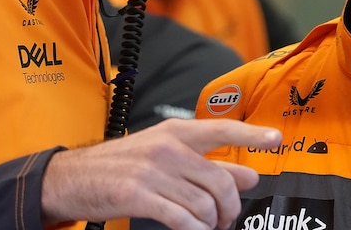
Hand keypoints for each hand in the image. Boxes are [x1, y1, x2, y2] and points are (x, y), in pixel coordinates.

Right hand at [41, 118, 280, 229]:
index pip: (223, 130)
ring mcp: (153, 171)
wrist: (73, 177)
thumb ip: (211, 164)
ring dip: (212, 223)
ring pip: (203, 203)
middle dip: (230, 206)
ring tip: (208, 227)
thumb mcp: (167, 155)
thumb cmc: (124, 164)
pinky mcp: (139, 196)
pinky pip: (181, 219)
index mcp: (177, 132)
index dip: (252, 134)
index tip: (277, 140)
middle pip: (220, 180)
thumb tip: (250, 174)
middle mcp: (168, 148)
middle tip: (227, 219)